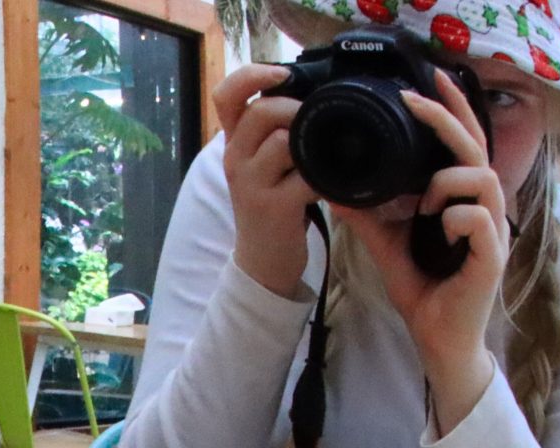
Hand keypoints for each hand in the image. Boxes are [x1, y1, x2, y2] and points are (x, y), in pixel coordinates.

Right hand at [211, 65, 313, 299]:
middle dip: (296, 109)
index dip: (254, 74)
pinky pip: (306, 175)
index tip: (283, 74)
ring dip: (313, 143)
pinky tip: (333, 182)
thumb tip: (313, 90)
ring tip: (324, 158)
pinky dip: (326, 175)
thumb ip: (273, 129)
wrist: (263, 261)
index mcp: (233, 142)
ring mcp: (251, 184)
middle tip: (317, 124)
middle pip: (262, 111)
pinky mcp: (274, 206)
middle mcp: (235, 159)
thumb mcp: (261, 163)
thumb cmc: (271, 204)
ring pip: (283, 140)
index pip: (227, 95)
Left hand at [327, 85, 506, 434]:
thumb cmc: (425, 290)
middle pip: (476, 147)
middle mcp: (485, 208)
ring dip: (445, 181)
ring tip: (421, 204)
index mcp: (464, 199)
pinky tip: (436, 230)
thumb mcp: (388, 246)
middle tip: (416, 99)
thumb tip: (335, 190)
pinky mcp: (491, 258)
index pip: (464, 143)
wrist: (439, 340)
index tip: (427, 79)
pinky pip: (479, 218)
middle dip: (447, 118)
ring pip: (481, 178)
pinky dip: (453, 218)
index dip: (451, 109)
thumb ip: (369, 217)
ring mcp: (493, 231)